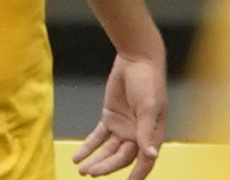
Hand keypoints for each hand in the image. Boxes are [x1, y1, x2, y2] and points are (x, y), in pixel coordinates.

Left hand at [72, 54, 166, 178]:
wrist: (136, 60)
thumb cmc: (149, 82)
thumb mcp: (149, 107)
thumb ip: (146, 132)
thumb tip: (151, 155)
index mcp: (151, 135)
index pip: (144, 161)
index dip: (137, 175)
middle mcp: (136, 135)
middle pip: (121, 157)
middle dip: (107, 166)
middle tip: (92, 173)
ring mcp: (122, 127)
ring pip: (108, 151)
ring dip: (96, 160)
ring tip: (83, 170)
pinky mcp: (110, 118)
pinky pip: (98, 137)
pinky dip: (88, 147)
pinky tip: (78, 156)